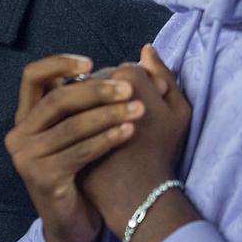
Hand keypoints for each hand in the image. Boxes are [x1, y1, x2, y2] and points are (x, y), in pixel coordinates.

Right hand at [5, 54, 145, 241]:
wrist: (72, 222)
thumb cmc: (80, 169)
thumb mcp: (77, 130)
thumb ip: (86, 101)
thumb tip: (122, 66)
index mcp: (25, 116)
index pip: (32, 76)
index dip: (59, 63)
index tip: (92, 62)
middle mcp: (19, 134)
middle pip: (57, 99)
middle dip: (96, 90)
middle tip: (128, 88)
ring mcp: (27, 158)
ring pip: (72, 126)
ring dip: (109, 115)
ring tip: (138, 109)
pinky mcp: (43, 178)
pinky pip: (80, 152)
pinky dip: (107, 139)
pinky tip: (129, 132)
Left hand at [80, 45, 197, 241]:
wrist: (137, 192)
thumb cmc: (162, 150)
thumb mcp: (179, 111)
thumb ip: (164, 74)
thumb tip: (146, 49)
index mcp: (128, 76)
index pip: (124, 71)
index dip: (134, 90)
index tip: (143, 110)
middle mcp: (98, 86)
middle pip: (98, 81)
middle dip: (110, 97)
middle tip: (126, 124)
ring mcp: (76, 105)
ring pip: (81, 96)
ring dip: (92, 108)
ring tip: (109, 130)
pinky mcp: (63, 127)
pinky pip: (67, 116)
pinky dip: (78, 123)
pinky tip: (90, 137)